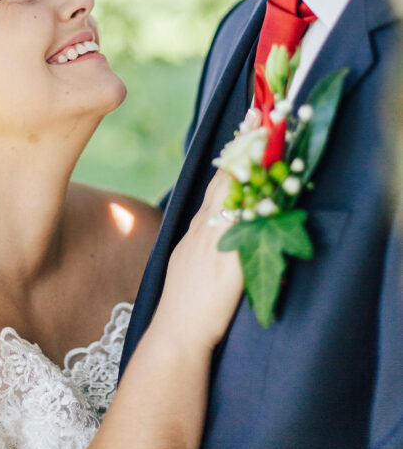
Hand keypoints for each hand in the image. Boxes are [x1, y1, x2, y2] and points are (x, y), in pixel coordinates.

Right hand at [153, 108, 260, 351]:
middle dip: (244, 144)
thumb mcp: (191, 264)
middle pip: (227, 177)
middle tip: (259, 113)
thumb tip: (222, 229)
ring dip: (252, 163)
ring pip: (235, 193)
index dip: (234, 151)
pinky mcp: (230, 262)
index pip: (219, 181)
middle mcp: (206, 228)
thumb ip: (208, 243)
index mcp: (199, 229)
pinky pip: (245, 225)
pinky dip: (257, 203)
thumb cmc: (185, 306)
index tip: (248, 122)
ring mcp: (216, 243)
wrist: (176, 335)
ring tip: (267, 135)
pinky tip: (272, 186)